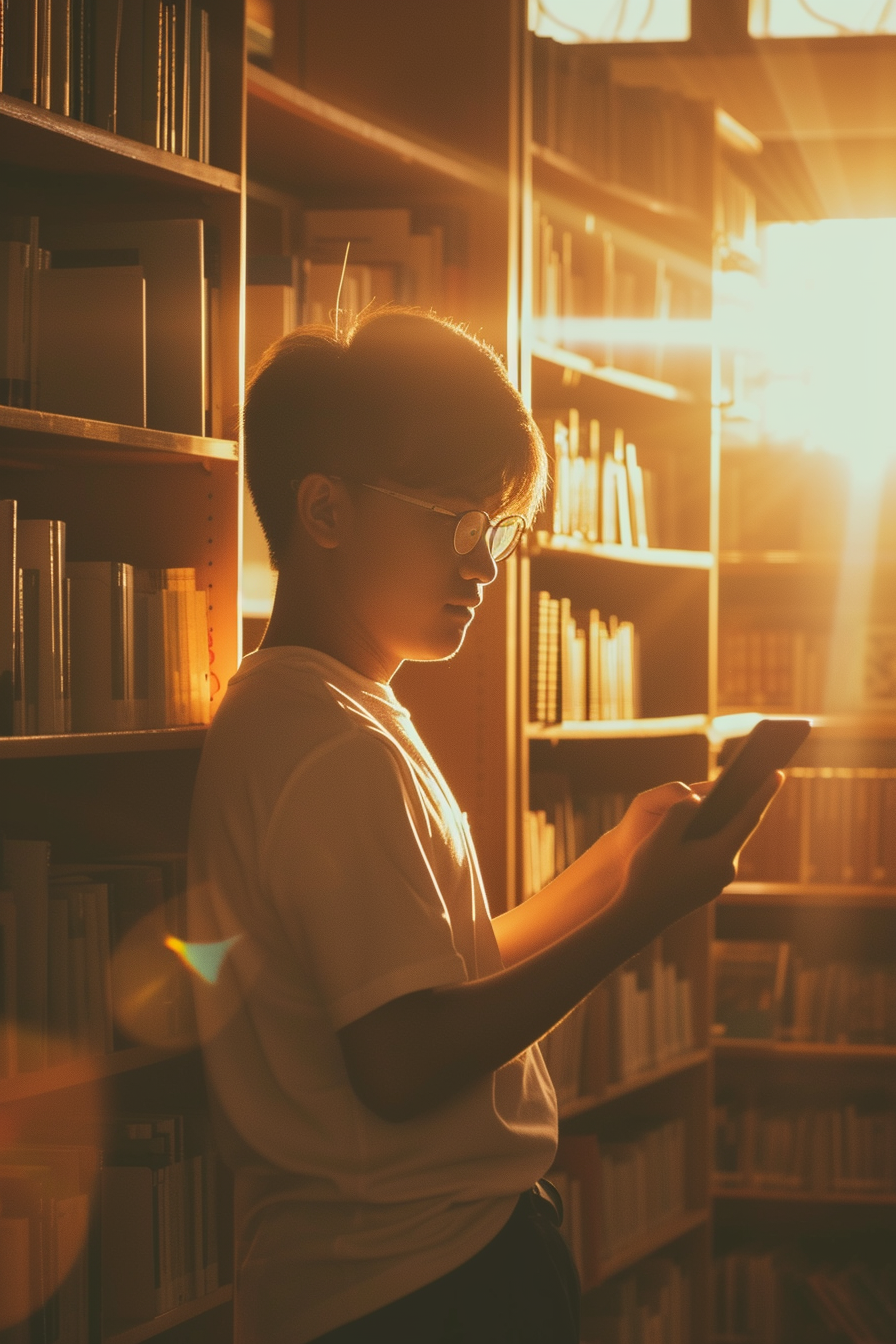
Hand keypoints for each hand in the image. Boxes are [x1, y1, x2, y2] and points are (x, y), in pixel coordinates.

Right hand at [619, 771, 783, 926]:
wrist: (639, 915)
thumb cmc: (648, 875)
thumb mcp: (661, 836)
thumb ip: (682, 811)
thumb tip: (697, 801)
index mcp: (719, 855)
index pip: (748, 817)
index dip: (763, 793)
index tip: (778, 774)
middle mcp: (726, 869)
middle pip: (738, 828)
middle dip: (740, 805)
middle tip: (747, 779)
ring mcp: (719, 880)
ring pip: (725, 841)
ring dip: (723, 822)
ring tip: (722, 800)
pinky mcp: (709, 885)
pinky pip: (715, 854)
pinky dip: (712, 838)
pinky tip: (703, 828)